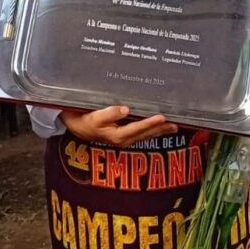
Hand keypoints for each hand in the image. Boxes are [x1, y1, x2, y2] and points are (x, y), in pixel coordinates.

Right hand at [58, 105, 177, 147]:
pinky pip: (142, 134)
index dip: (150, 123)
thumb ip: (108, 114)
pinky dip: (153, 130)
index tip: (161, 116)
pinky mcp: (124, 135)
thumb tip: (125, 109)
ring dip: (159, 130)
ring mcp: (124, 138)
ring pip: (145, 135)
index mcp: (116, 135)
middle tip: (173, 122)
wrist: (75, 127)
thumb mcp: (93, 117)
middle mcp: (122, 139)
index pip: (136, 128)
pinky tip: (162, 126)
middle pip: (144, 133)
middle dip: (159, 128)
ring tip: (174, 126)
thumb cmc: (83, 120)